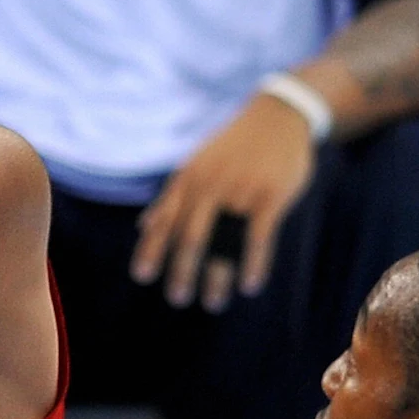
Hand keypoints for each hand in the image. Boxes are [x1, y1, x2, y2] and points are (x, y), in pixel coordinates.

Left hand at [130, 93, 314, 310]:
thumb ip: (171, 197)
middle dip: (180, 270)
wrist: (277, 116)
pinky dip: (253, 263)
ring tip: (212, 302)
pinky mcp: (270, 195)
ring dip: (216, 276)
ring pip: (223, 241)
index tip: (140, 276)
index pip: (163, 219)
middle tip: (176, 298)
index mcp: (188, 179)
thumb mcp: (196, 165)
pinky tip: (249, 285)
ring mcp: (240, 190)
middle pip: (189, 235)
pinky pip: (258, 236)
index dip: (150, 248)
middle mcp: (209, 185)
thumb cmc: (233, 146)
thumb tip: (142, 226)